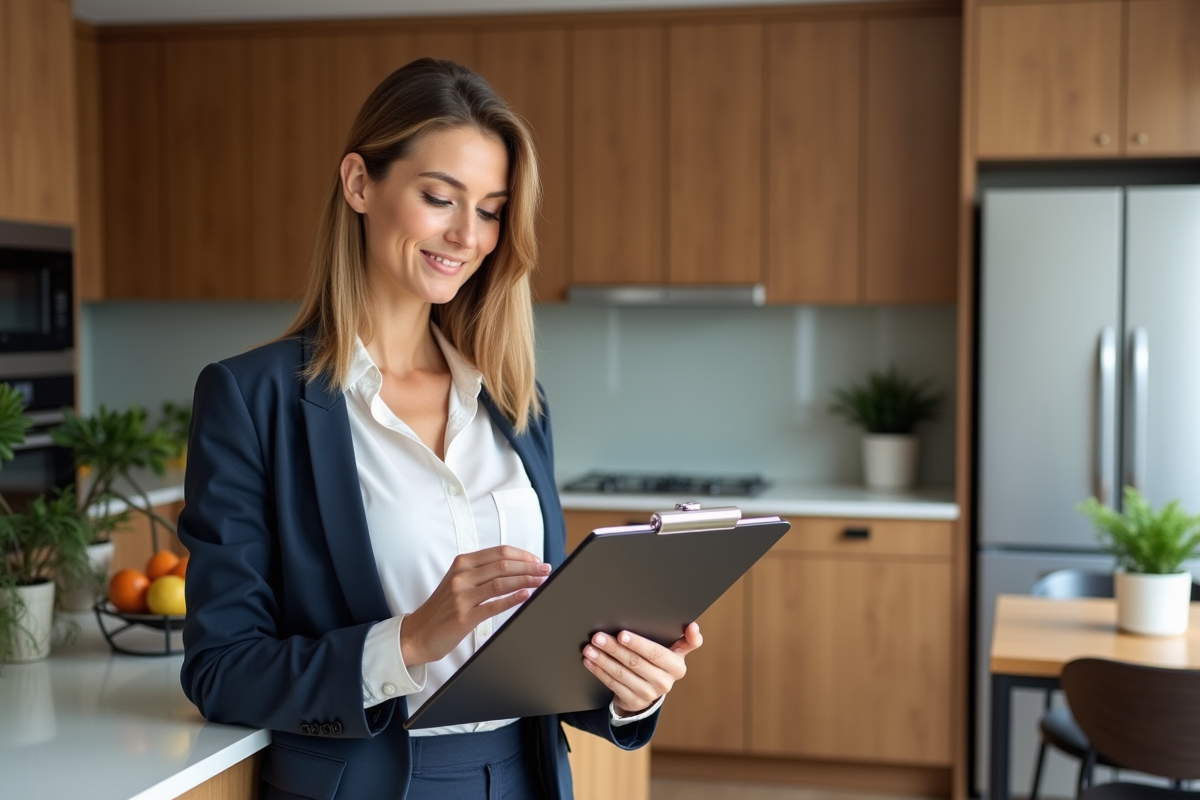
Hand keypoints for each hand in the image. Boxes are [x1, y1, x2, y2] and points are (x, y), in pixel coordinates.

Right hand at [401, 545, 550, 666]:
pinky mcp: (464, 617)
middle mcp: (461, 576)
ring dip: (526, 580)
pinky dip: (513, 599)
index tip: (538, 561)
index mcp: (462, 563)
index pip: (499, 552)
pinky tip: (527, 595)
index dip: (522, 555)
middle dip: (529, 567)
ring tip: (542, 581)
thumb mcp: (458, 581)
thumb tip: (515, 566)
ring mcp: (461, 596)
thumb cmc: (443, 607)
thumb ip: (482, 571)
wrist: (418, 632)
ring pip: (501, 582)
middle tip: (546, 570)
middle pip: (503, 565)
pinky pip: (493, 605)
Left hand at [582, 622, 702, 715]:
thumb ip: (686, 640)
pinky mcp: (634, 701)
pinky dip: (599, 671)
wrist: (652, 689)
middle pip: (635, 662)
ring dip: (603, 659)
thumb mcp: (675, 651)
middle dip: (614, 647)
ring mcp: (649, 694)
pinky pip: (613, 684)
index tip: (622, 634)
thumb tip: (693, 627)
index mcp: (677, 666)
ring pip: (622, 673)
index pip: (657, 652)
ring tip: (590, 648)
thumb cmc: (661, 662)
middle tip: (598, 636)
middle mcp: (665, 682)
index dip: (639, 644)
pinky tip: (590, 661)